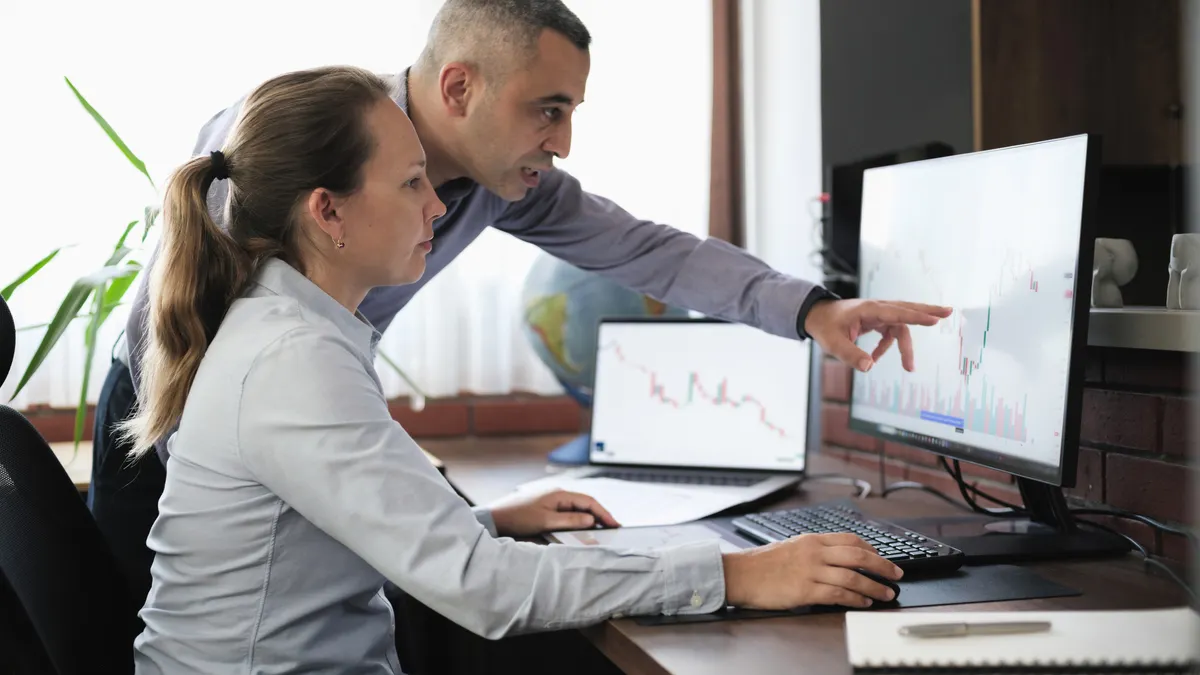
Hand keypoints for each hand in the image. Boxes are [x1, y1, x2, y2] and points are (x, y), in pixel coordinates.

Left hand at [489, 489, 620, 536]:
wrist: (496, 518)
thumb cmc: (518, 517)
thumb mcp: (546, 521)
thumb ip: (569, 521)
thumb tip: (591, 520)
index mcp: (560, 494)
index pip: (589, 502)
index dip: (604, 513)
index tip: (615, 524)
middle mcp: (558, 495)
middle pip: (585, 505)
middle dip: (600, 516)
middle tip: (613, 529)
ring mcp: (553, 501)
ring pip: (577, 510)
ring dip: (589, 519)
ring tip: (601, 530)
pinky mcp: (547, 509)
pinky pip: (568, 513)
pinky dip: (578, 521)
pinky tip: (582, 529)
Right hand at [722, 533, 902, 609]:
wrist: (740, 574)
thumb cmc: (761, 564)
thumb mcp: (790, 546)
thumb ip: (813, 550)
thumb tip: (834, 558)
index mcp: (811, 540)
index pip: (850, 540)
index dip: (871, 549)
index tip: (882, 558)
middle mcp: (814, 552)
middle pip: (858, 555)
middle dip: (882, 566)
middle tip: (897, 574)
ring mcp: (811, 571)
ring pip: (853, 576)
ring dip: (874, 586)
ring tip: (886, 593)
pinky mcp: (806, 590)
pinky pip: (838, 594)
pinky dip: (856, 598)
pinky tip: (864, 602)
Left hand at [804, 298, 951, 372]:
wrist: (816, 317)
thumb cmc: (825, 327)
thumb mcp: (834, 344)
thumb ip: (851, 355)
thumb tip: (870, 367)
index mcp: (869, 309)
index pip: (897, 312)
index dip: (916, 317)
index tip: (935, 320)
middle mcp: (877, 309)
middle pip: (907, 309)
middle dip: (928, 312)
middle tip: (949, 313)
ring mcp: (878, 314)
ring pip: (901, 325)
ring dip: (904, 346)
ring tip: (909, 367)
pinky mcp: (876, 320)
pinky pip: (889, 333)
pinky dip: (886, 346)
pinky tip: (875, 358)